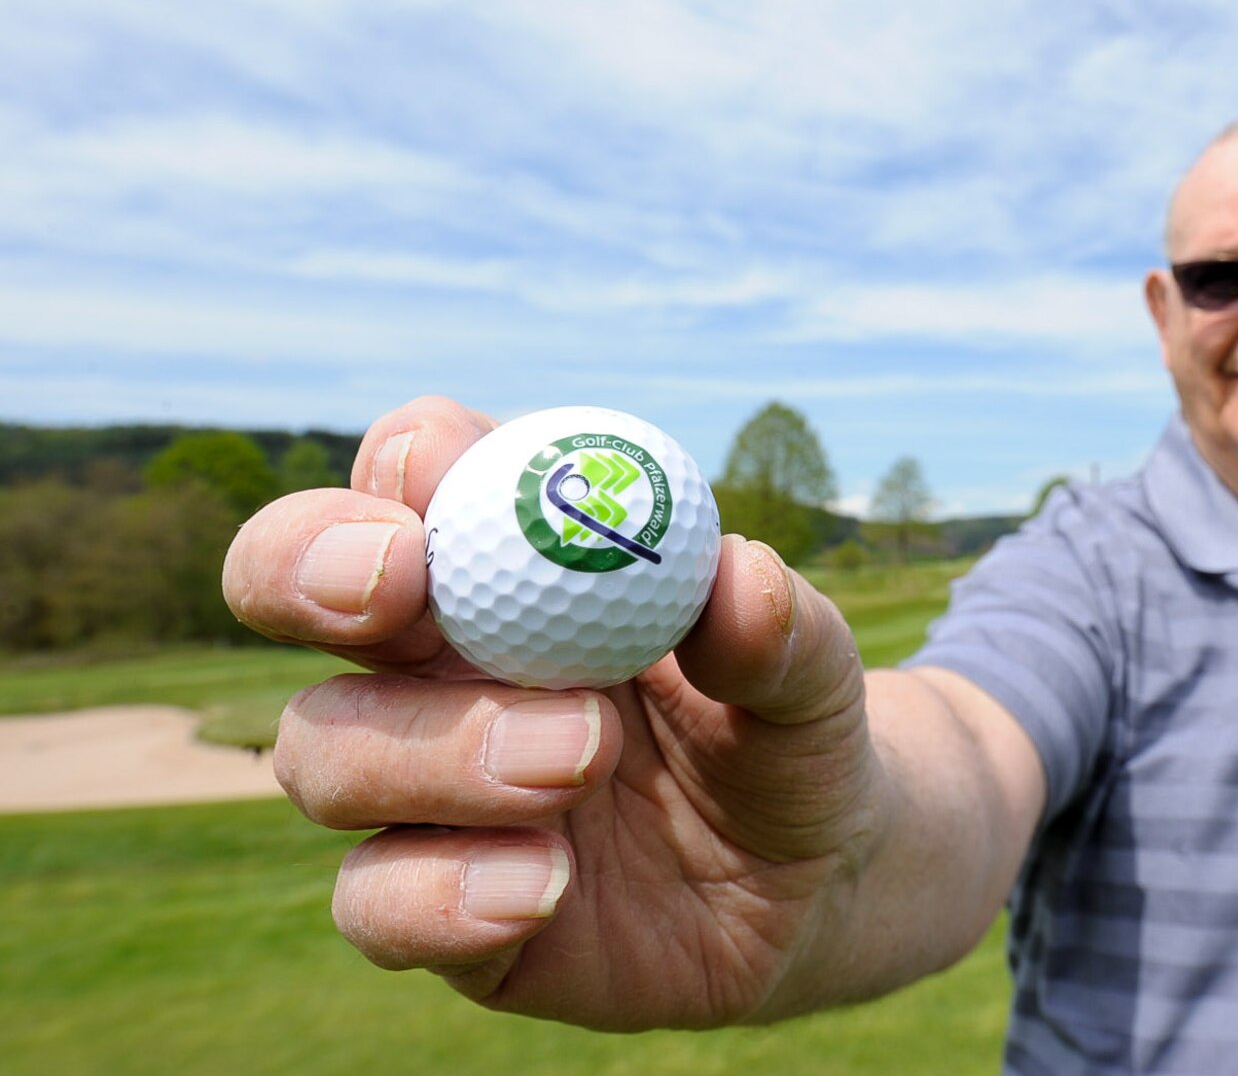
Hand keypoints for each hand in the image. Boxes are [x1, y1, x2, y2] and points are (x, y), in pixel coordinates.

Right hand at [223, 397, 885, 1029]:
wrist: (807, 883)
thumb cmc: (784, 733)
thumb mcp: (811, 676)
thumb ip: (779, 630)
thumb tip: (739, 578)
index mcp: (510, 561)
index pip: (413, 474)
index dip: (409, 466)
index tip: (442, 480)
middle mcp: (434, 661)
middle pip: (291, 582)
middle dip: (308, 569)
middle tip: (398, 592)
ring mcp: (416, 787)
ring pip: (324, 749)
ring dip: (438, 748)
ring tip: (582, 760)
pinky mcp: (428, 908)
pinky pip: (375, 902)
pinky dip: (444, 895)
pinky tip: (547, 886)